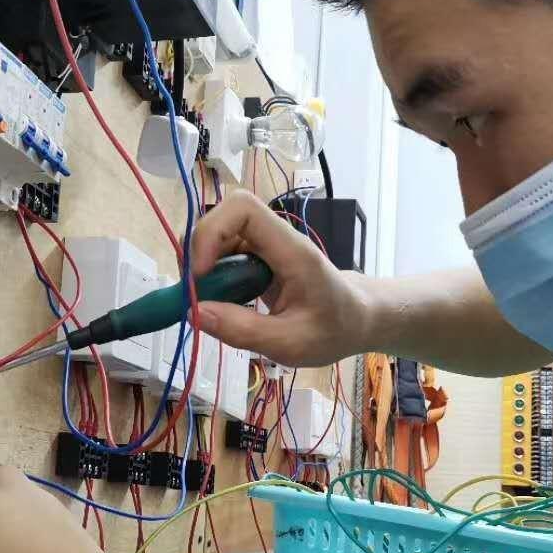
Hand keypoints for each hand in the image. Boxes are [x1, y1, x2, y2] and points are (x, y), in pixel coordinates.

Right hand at [191, 190, 369, 366]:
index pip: (244, 209)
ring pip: (219, 237)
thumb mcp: (291, 343)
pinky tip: (219, 303)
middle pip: (224, 218)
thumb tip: (195, 313)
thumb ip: (244, 330)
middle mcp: (276, 239)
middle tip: (196, 293)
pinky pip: (224, 255)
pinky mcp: (258, 259)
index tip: (202, 273)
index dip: (212, 231)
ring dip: (203, 266)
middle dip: (200, 251)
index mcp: (291, 250)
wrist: (358, 319)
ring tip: (206, 302)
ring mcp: (266, 247)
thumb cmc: (334, 329)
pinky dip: (212, 276)